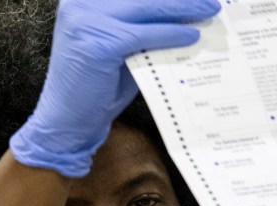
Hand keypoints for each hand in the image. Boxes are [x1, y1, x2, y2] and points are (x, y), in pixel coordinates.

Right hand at [10, 0, 220, 176]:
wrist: (67, 121)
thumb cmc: (95, 88)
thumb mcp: (119, 48)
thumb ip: (141, 29)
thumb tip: (182, 17)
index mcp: (84, 1)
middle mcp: (82, 4)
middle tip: (209, 0)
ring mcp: (87, 21)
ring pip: (147, 7)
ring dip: (183, 9)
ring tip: (208, 12)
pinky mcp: (100, 43)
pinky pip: (145, 34)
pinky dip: (171, 34)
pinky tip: (191, 38)